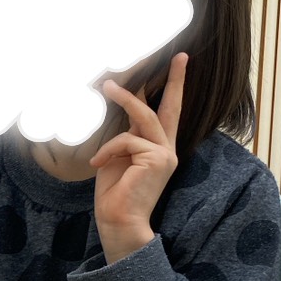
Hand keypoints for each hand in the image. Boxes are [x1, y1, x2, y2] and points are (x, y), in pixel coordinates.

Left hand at [89, 53, 186, 264]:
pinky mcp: (157, 159)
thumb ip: (125, 135)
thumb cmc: (114, 195)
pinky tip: (98, 162)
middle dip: (176, 80)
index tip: (180, 63)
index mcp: (158, 150)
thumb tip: (122, 106)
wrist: (118, 223)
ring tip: (106, 86)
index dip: (172, 88)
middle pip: (171, 108)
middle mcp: (167, 150)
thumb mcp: (117, 157)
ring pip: (144, 116)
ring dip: (124, 98)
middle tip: (181, 56)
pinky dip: (109, 148)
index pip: (167, 114)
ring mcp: (165, 154)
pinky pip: (126, 139)